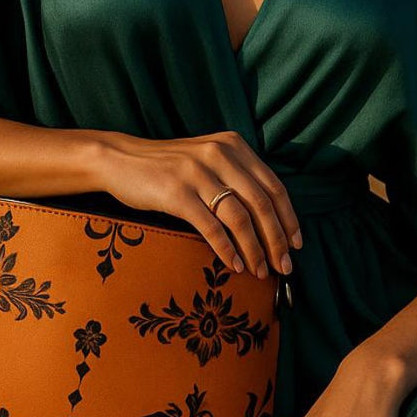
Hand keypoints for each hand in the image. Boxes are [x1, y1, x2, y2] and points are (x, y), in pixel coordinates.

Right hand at [99, 129, 301, 278]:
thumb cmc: (166, 166)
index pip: (273, 186)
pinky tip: (234, 265)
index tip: (296, 244)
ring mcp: (198, 173)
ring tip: (260, 270)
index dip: (289, 218)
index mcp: (233, 146)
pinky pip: (211, 227)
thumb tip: (268, 220)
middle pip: (262, 204)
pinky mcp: (177, 192)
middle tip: (284, 266)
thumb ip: (235, 176)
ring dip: (255, 249)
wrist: (120, 159)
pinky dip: (227, 249)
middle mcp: (219, 155)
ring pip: (240, 217)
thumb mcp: (206, 159)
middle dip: (277, 240)